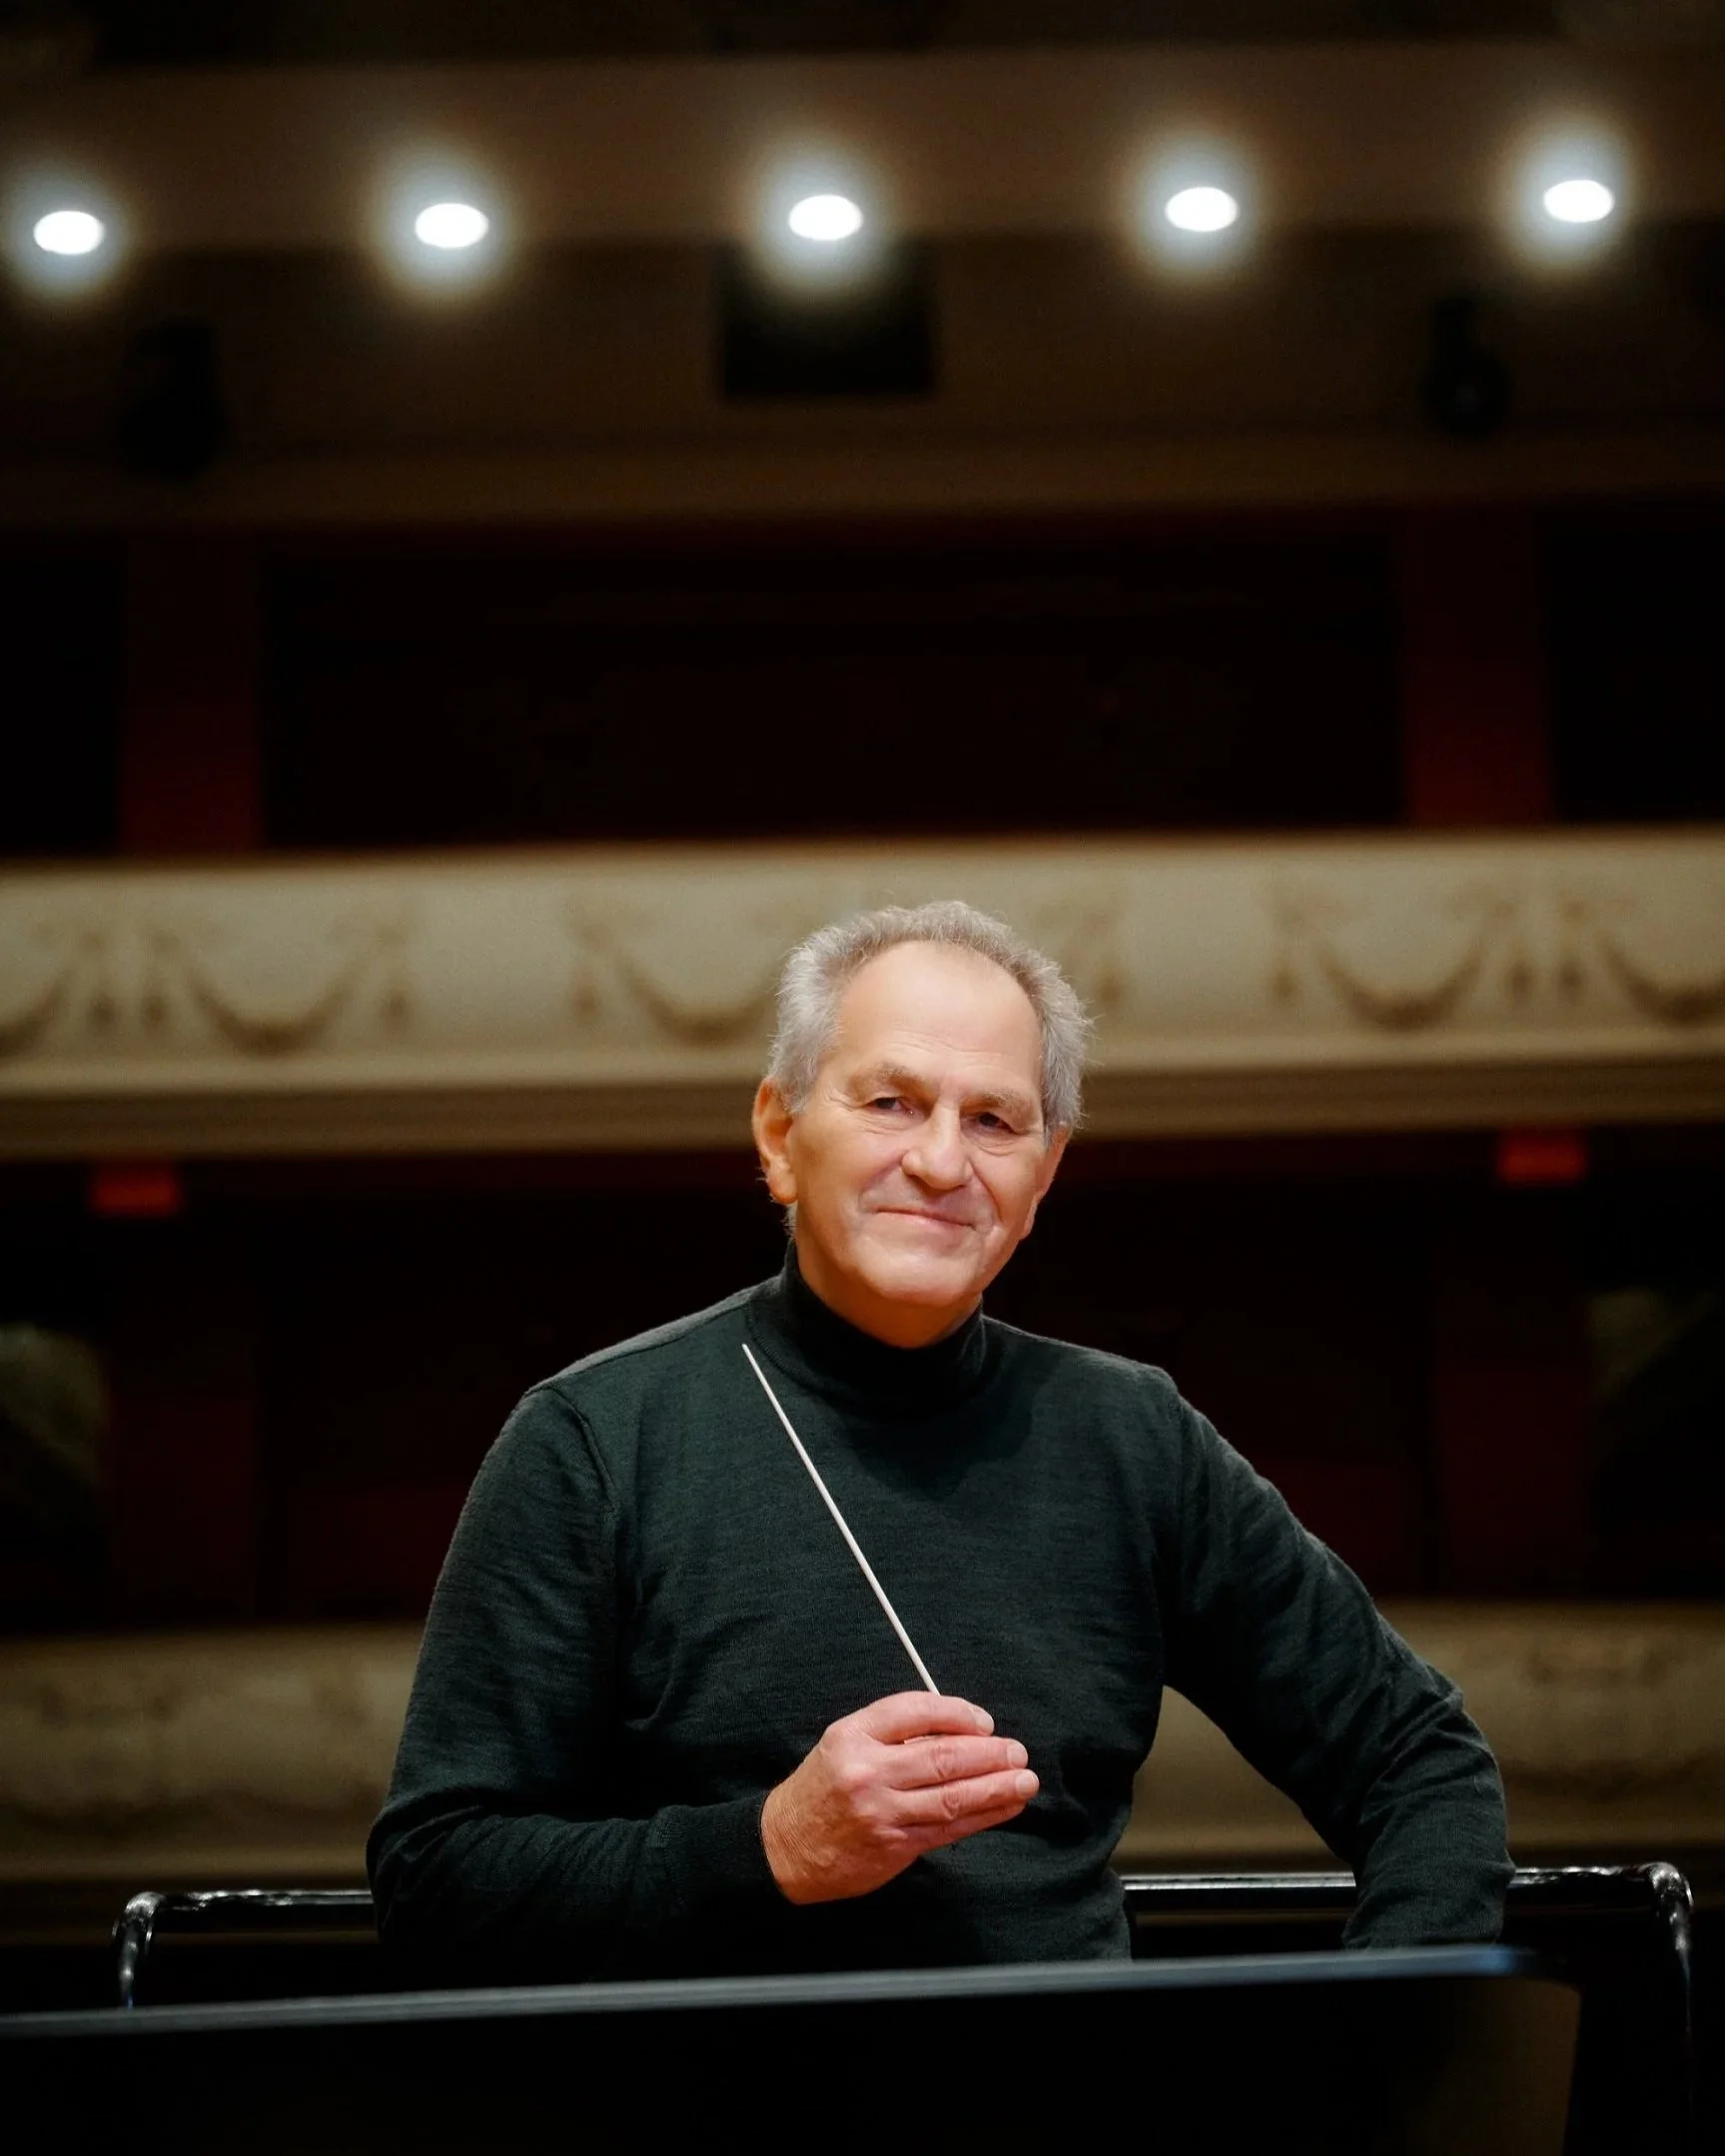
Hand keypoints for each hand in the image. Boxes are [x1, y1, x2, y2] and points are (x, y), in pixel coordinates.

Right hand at [761, 1691, 1037, 1905]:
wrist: (784, 1846)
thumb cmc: (823, 1788)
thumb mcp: (845, 1743)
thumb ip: (894, 1733)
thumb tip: (960, 1730)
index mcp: (853, 1734)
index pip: (916, 1711)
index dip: (958, 1713)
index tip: (984, 1722)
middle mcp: (867, 1771)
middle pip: (941, 1756)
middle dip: (988, 1754)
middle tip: (1017, 1752)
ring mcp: (881, 1812)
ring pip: (950, 1797)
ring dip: (996, 1788)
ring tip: (1024, 1780)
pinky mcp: (894, 1846)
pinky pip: (947, 1829)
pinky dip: (982, 1817)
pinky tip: (1004, 1807)